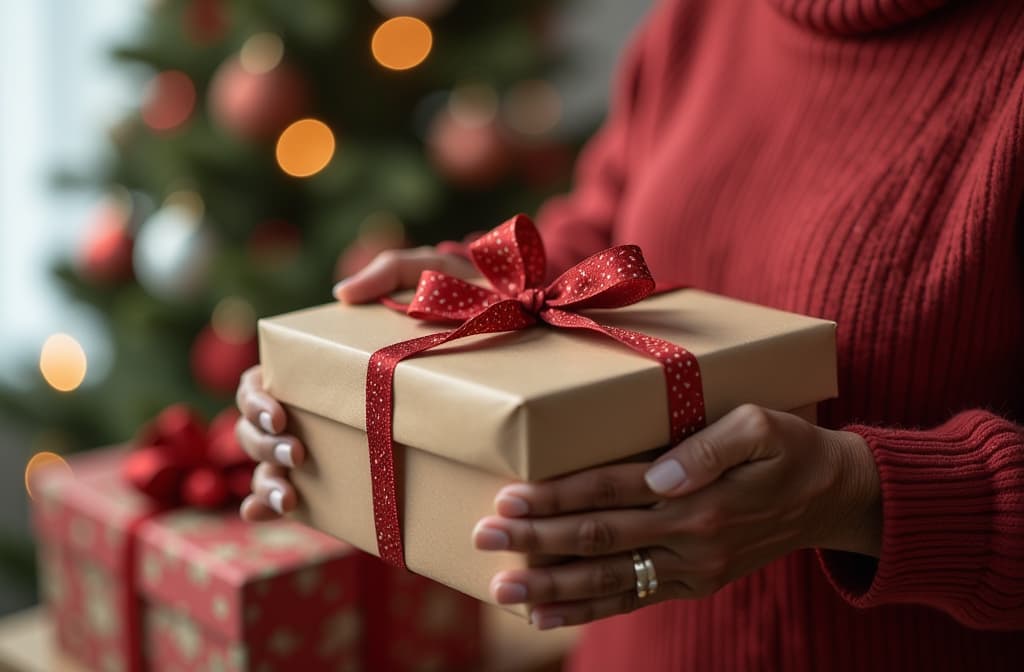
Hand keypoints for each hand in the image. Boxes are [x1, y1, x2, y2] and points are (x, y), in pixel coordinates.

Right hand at [238, 246, 474, 520]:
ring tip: (290, 497)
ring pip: (273, 466)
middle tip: (298, 454)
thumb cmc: (468, 301)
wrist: (517, 334)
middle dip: (264, 446)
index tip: (282, 415)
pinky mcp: (364, 469)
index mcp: (321, 362)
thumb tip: (341, 292)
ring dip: (269, 481)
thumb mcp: (432, 274)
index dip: (257, 401)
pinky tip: (272, 514)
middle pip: (257, 429)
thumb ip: (392, 271)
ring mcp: (336, 439)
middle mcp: (318, 403)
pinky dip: (274, 505)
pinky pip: (311, 495)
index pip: (262, 382)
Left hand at [473, 404, 880, 628]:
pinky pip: (632, 600)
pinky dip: (587, 610)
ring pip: (608, 579)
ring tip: (501, 589)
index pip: (611, 491)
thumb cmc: (791, 448)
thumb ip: (711, 446)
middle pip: (598, 539)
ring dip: (551, 585)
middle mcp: (690, 536)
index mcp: (700, 494)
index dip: (559, 495)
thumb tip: (659, 472)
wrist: (834, 498)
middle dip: (536, 539)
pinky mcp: (693, 583)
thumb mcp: (764, 425)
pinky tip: (546, 616)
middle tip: (484, 536)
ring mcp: (691, 567)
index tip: (511, 495)